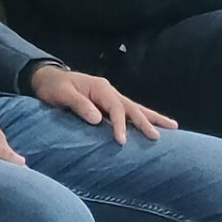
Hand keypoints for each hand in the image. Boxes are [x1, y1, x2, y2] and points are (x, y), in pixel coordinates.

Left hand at [28, 64, 176, 145]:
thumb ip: (79, 105)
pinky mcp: (108, 103)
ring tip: (173, 126)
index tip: (121, 141)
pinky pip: (128, 111)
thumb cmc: (54, 87)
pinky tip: (153, 124)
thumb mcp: (62, 95)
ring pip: (135, 108)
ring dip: (152, 118)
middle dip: (145, 122)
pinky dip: (142, 117)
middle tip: (157, 137)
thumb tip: (98, 119)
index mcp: (100, 88)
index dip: (119, 125)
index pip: (115, 108)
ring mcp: (110, 96)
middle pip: (131, 107)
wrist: (48, 79)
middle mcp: (108, 91)